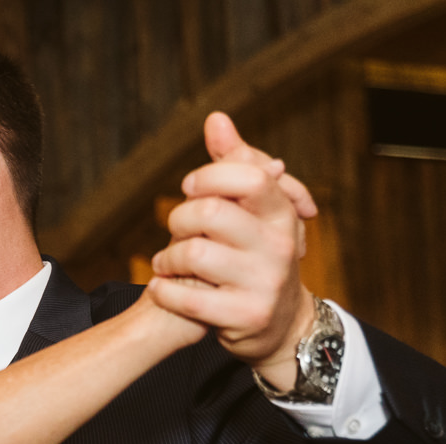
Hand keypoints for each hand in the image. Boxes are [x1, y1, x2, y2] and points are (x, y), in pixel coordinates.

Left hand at [147, 112, 316, 385]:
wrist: (278, 323)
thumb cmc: (254, 255)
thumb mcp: (255, 210)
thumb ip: (235, 164)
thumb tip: (216, 119)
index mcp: (282, 213)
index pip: (247, 176)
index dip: (208, 177)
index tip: (191, 188)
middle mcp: (280, 245)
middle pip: (210, 212)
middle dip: (179, 218)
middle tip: (175, 230)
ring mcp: (264, 282)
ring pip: (193, 253)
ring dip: (166, 258)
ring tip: (166, 263)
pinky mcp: (244, 316)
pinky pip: (185, 297)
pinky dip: (162, 291)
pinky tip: (162, 288)